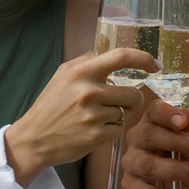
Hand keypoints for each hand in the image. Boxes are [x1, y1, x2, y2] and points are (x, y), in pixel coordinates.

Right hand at [3, 49, 153, 182]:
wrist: (34, 138)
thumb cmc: (50, 105)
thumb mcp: (62, 75)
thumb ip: (86, 61)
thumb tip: (107, 49)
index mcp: (81, 72)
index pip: (121, 57)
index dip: (143, 58)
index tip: (154, 65)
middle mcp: (88, 92)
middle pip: (132, 93)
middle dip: (133, 100)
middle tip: (122, 104)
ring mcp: (93, 115)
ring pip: (127, 113)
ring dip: (121, 115)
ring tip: (102, 117)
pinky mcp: (96, 136)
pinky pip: (120, 129)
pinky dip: (113, 129)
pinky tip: (97, 129)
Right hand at [118, 100, 188, 188]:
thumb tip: (187, 114)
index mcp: (152, 124)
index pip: (153, 112)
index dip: (167, 114)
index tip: (184, 121)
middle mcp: (136, 141)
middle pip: (148, 135)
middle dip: (176, 141)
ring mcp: (131, 164)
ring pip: (148, 165)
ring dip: (176, 169)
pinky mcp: (130, 188)